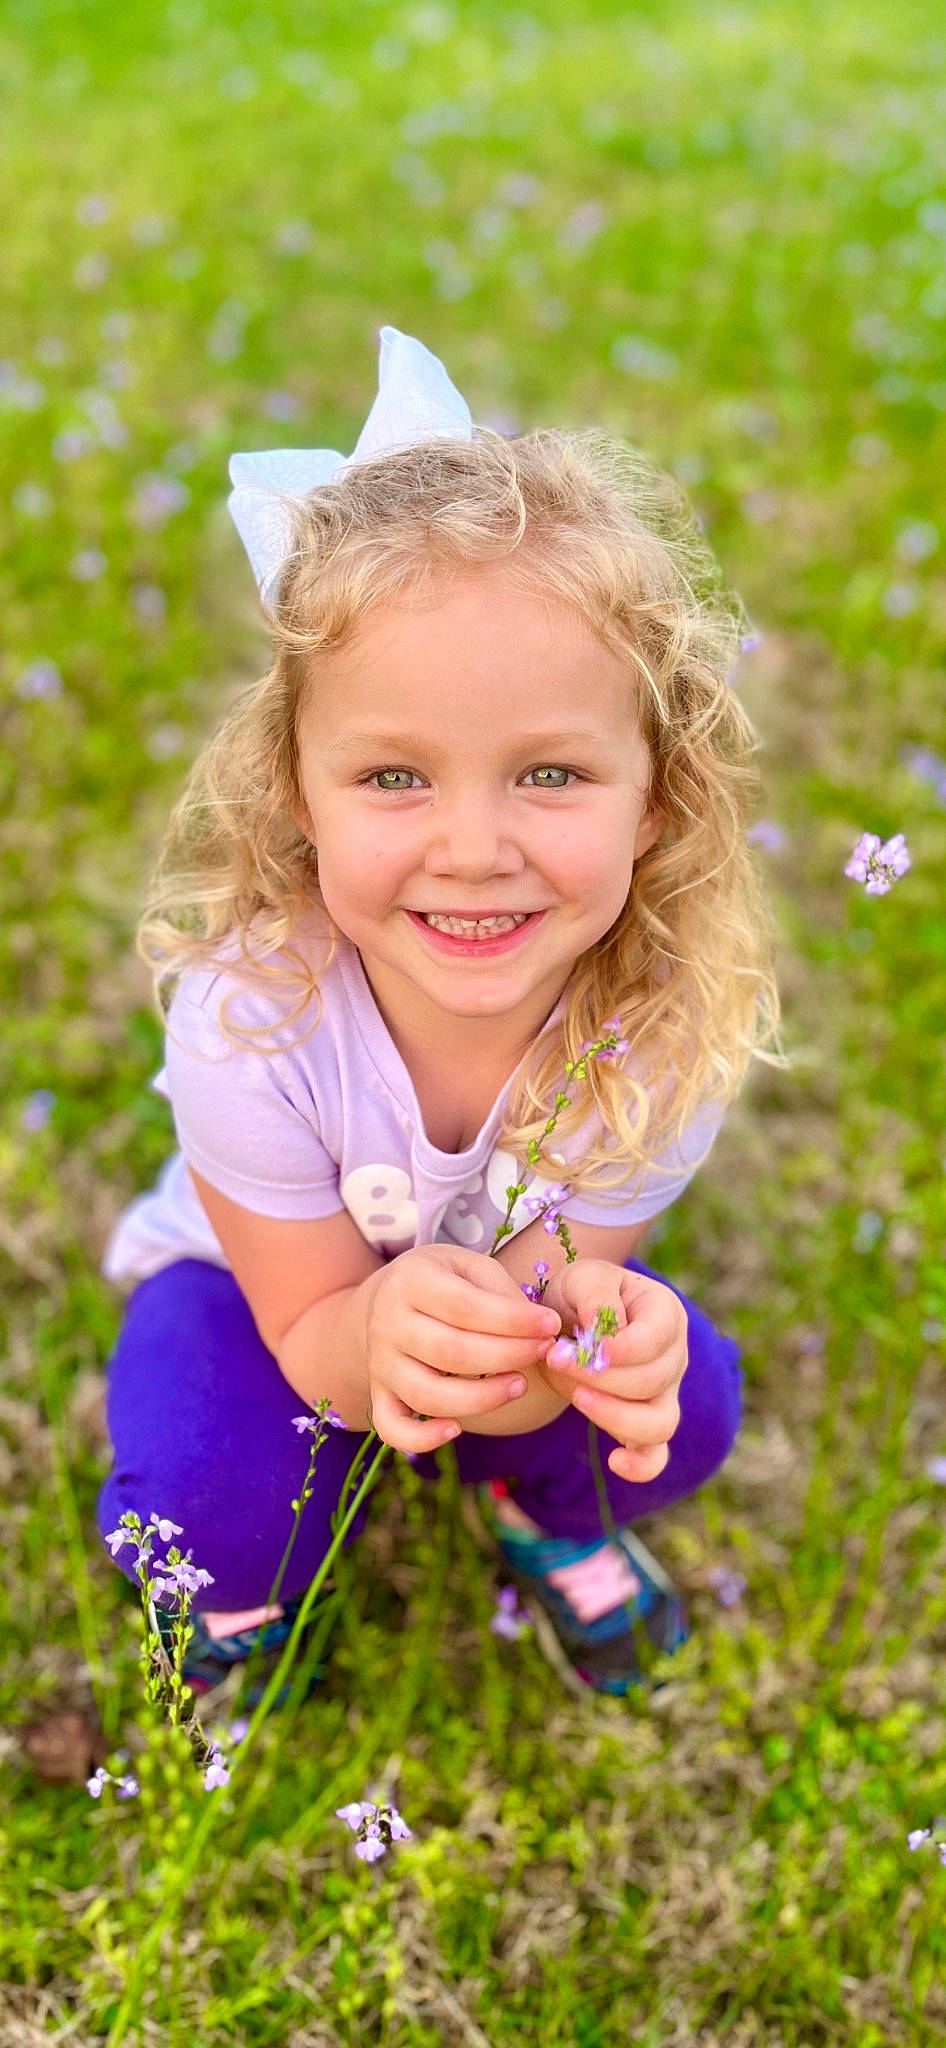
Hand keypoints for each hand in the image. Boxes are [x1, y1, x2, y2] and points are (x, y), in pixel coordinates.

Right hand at [364, 1244, 561, 1454]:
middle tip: (543, 1352)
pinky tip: (456, 1429)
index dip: (513, 1320)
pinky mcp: (379, 1394)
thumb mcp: (470, 1267)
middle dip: (507, 1356)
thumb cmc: (444, 1281)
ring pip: (427, 1394)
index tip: (550, 1325)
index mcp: (411, 1280)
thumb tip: (536, 1327)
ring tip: (519, 1385)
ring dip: (481, 1398)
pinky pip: (391, 1427)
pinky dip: (421, 1438)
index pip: (465, 1307)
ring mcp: (380, 1362)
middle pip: (450, 1352)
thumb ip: (499, 1292)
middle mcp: (388, 1322)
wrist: (390, 1299)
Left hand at [538, 1259, 687, 1482]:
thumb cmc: (580, 1295)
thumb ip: (596, 1297)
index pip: (654, 1339)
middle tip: (555, 1360)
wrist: (568, 1320)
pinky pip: (656, 1455)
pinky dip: (642, 1465)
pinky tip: (615, 1462)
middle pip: (652, 1381)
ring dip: (615, 1415)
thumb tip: (602, 1332)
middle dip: (600, 1377)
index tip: (575, 1346)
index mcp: (665, 1314)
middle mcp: (675, 1357)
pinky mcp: (647, 1425)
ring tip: (578, 1397)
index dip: (619, 1349)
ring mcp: (666, 1395)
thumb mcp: (583, 1278)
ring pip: (660, 1422)